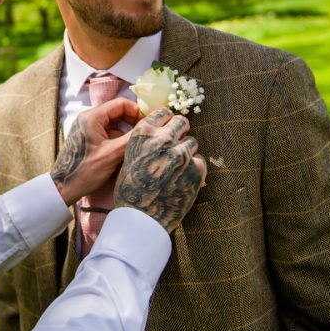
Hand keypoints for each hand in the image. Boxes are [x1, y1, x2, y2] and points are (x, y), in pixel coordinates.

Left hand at [50, 97, 140, 205]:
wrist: (64, 187)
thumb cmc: (86, 170)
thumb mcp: (113, 154)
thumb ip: (133, 137)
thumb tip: (152, 125)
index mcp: (92, 117)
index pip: (121, 104)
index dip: (137, 112)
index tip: (149, 124)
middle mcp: (88, 118)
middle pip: (117, 112)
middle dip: (132, 122)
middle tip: (145, 134)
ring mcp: (87, 128)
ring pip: (114, 124)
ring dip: (125, 133)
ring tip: (136, 144)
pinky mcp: (88, 138)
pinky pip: (107, 133)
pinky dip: (117, 140)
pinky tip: (124, 152)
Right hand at [114, 107, 206, 232]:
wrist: (141, 217)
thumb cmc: (131, 190)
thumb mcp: (129, 158)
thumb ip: (144, 142)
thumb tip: (160, 132)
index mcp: (143, 134)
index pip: (164, 113)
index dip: (168, 121)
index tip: (169, 127)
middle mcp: (163, 139)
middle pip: (182, 122)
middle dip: (181, 131)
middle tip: (178, 144)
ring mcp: (181, 153)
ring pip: (193, 143)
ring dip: (188, 153)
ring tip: (178, 169)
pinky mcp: (196, 169)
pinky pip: (200, 161)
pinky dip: (195, 169)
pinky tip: (184, 180)